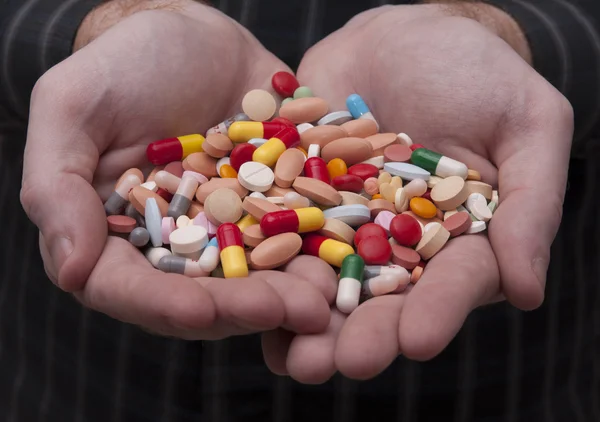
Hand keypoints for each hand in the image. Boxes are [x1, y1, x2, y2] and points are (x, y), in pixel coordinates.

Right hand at [20, 2, 333, 339]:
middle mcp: (178, 244)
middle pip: (204, 296)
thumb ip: (57, 184)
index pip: (130, 288)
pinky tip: (346, 262)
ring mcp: (231, 230)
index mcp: (119, 233)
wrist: (198, 37)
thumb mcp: (73, 106)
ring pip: (257, 278)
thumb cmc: (126, 64)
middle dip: (244, 309)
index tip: (200, 311)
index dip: (163, 305)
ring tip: (324, 298)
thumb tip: (70, 269)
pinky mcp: (275, 208)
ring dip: (291, 294)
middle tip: (287, 310)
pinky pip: (298, 238)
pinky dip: (321, 253)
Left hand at [262, 3, 573, 380]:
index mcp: (458, 235)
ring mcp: (343, 223)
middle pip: (382, 296)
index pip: (453, 282)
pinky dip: (263, 263)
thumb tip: (527, 292)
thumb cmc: (478, 71)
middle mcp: (397, 242)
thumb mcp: (525, 122)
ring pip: (325, 278)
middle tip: (338, 364)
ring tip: (290, 357)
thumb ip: (531, 203)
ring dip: (305, 319)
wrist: (402, 36)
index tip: (418, 341)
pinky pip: (279, 231)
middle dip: (362, 332)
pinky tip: (243, 298)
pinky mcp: (298, 197)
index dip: (437, 312)